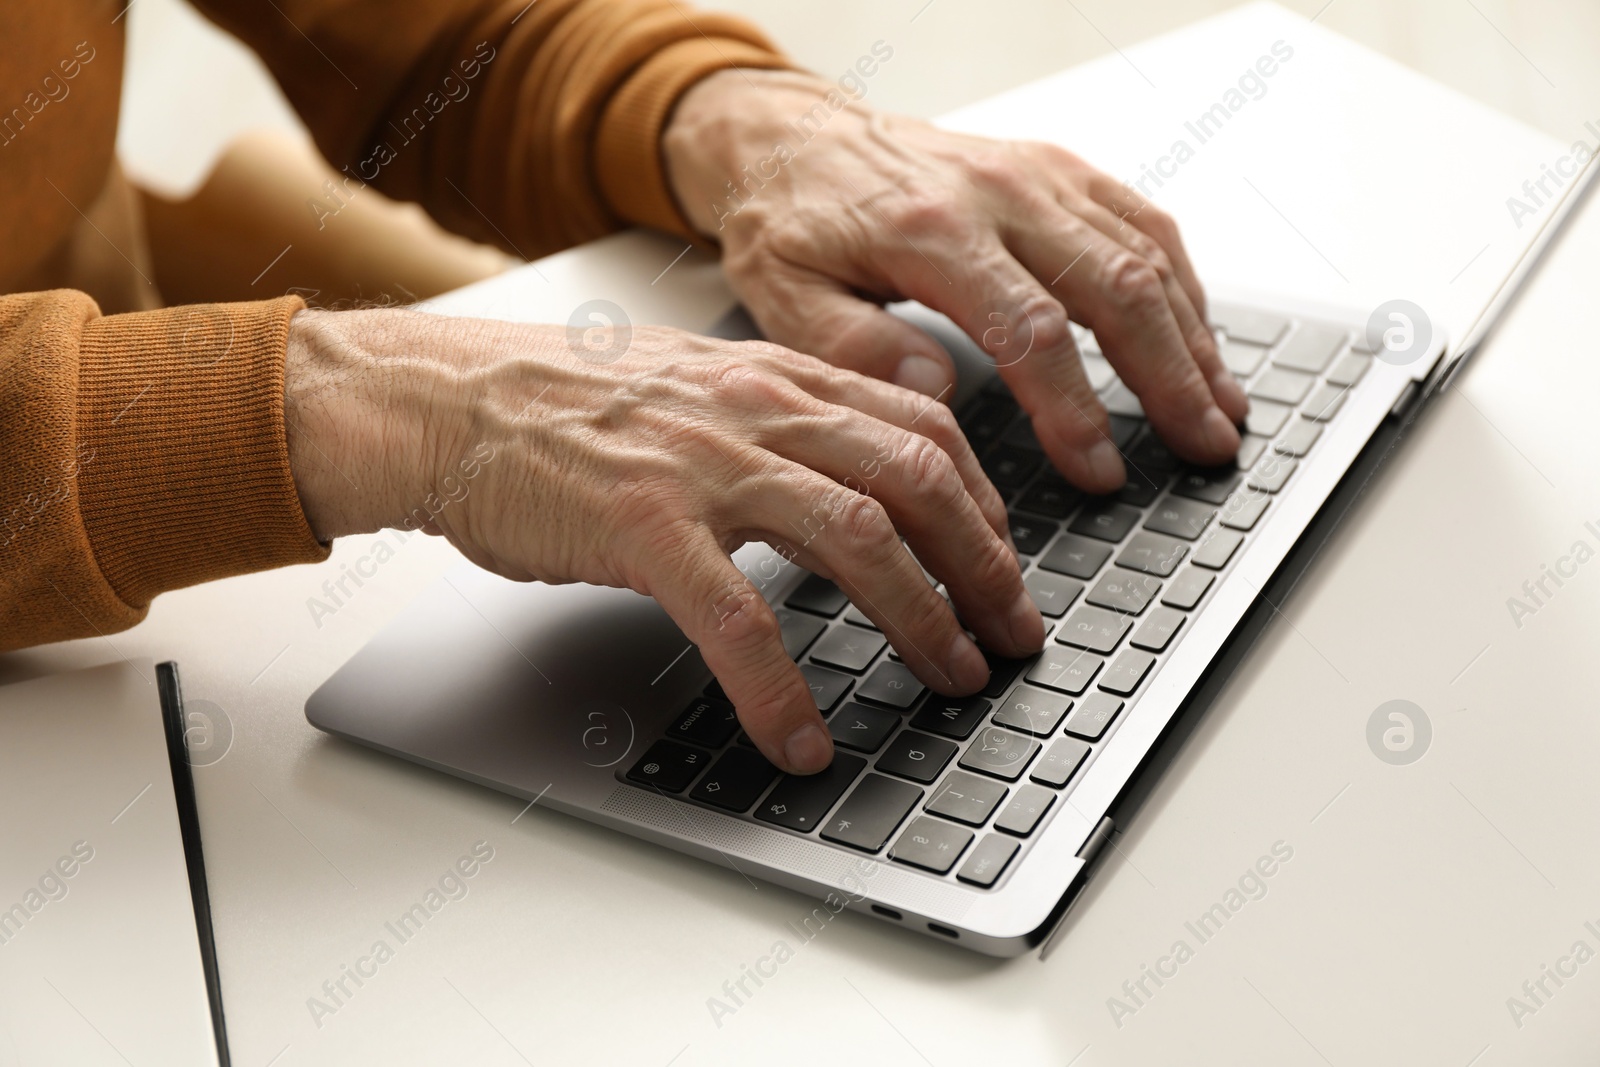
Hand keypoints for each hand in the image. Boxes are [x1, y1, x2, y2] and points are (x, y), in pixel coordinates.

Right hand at [283, 308, 1042, 773]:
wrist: (445, 401)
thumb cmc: (559, 404)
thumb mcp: (693, 383)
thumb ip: (775, 418)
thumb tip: (846, 477)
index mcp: (776, 377)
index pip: (923, 429)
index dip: (984, 504)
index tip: (1003, 561)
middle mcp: (758, 410)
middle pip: (917, 483)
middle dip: (984, 568)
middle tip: (1010, 635)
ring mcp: (705, 466)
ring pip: (859, 542)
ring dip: (921, 620)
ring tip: (949, 678)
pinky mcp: (644, 527)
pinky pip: (741, 622)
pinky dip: (784, 692)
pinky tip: (801, 740)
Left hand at [663, 69, 1248, 493]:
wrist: (793, 135)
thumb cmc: (789, 219)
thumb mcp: (783, 294)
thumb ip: (853, 346)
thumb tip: (934, 391)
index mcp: (931, 230)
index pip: (1030, 328)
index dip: (1075, 406)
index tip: (1099, 469)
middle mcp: (999, 192)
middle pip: (1115, 289)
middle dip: (1169, 379)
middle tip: (1203, 449)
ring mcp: (1037, 174)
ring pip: (1144, 254)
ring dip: (1194, 337)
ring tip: (1223, 410)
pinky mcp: (1057, 169)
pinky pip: (1142, 221)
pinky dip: (1183, 284)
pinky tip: (1202, 340)